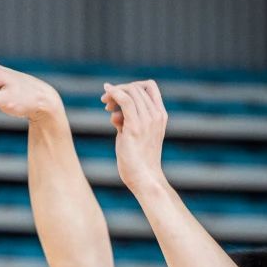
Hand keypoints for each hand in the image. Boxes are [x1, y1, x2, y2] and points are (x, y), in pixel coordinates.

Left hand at [102, 79, 168, 193]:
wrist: (144, 179)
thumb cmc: (138, 162)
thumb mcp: (133, 137)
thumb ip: (127, 123)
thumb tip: (114, 115)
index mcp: (160, 116)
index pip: (149, 87)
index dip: (132, 87)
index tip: (118, 98)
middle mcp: (156, 115)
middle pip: (137, 87)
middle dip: (120, 90)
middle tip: (107, 104)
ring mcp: (147, 120)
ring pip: (131, 91)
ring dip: (115, 93)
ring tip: (105, 105)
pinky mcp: (135, 127)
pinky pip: (125, 100)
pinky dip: (114, 93)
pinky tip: (106, 94)